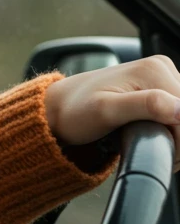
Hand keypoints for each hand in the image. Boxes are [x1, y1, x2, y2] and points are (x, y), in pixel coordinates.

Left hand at [44, 55, 179, 173]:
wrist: (55, 109)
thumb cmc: (74, 112)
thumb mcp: (106, 111)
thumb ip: (146, 106)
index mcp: (154, 70)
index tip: (163, 156)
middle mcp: (161, 67)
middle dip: (178, 139)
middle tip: (150, 151)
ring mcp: (160, 76)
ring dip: (176, 136)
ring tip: (148, 143)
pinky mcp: (157, 87)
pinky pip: (176, 112)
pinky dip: (170, 129)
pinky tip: (151, 135)